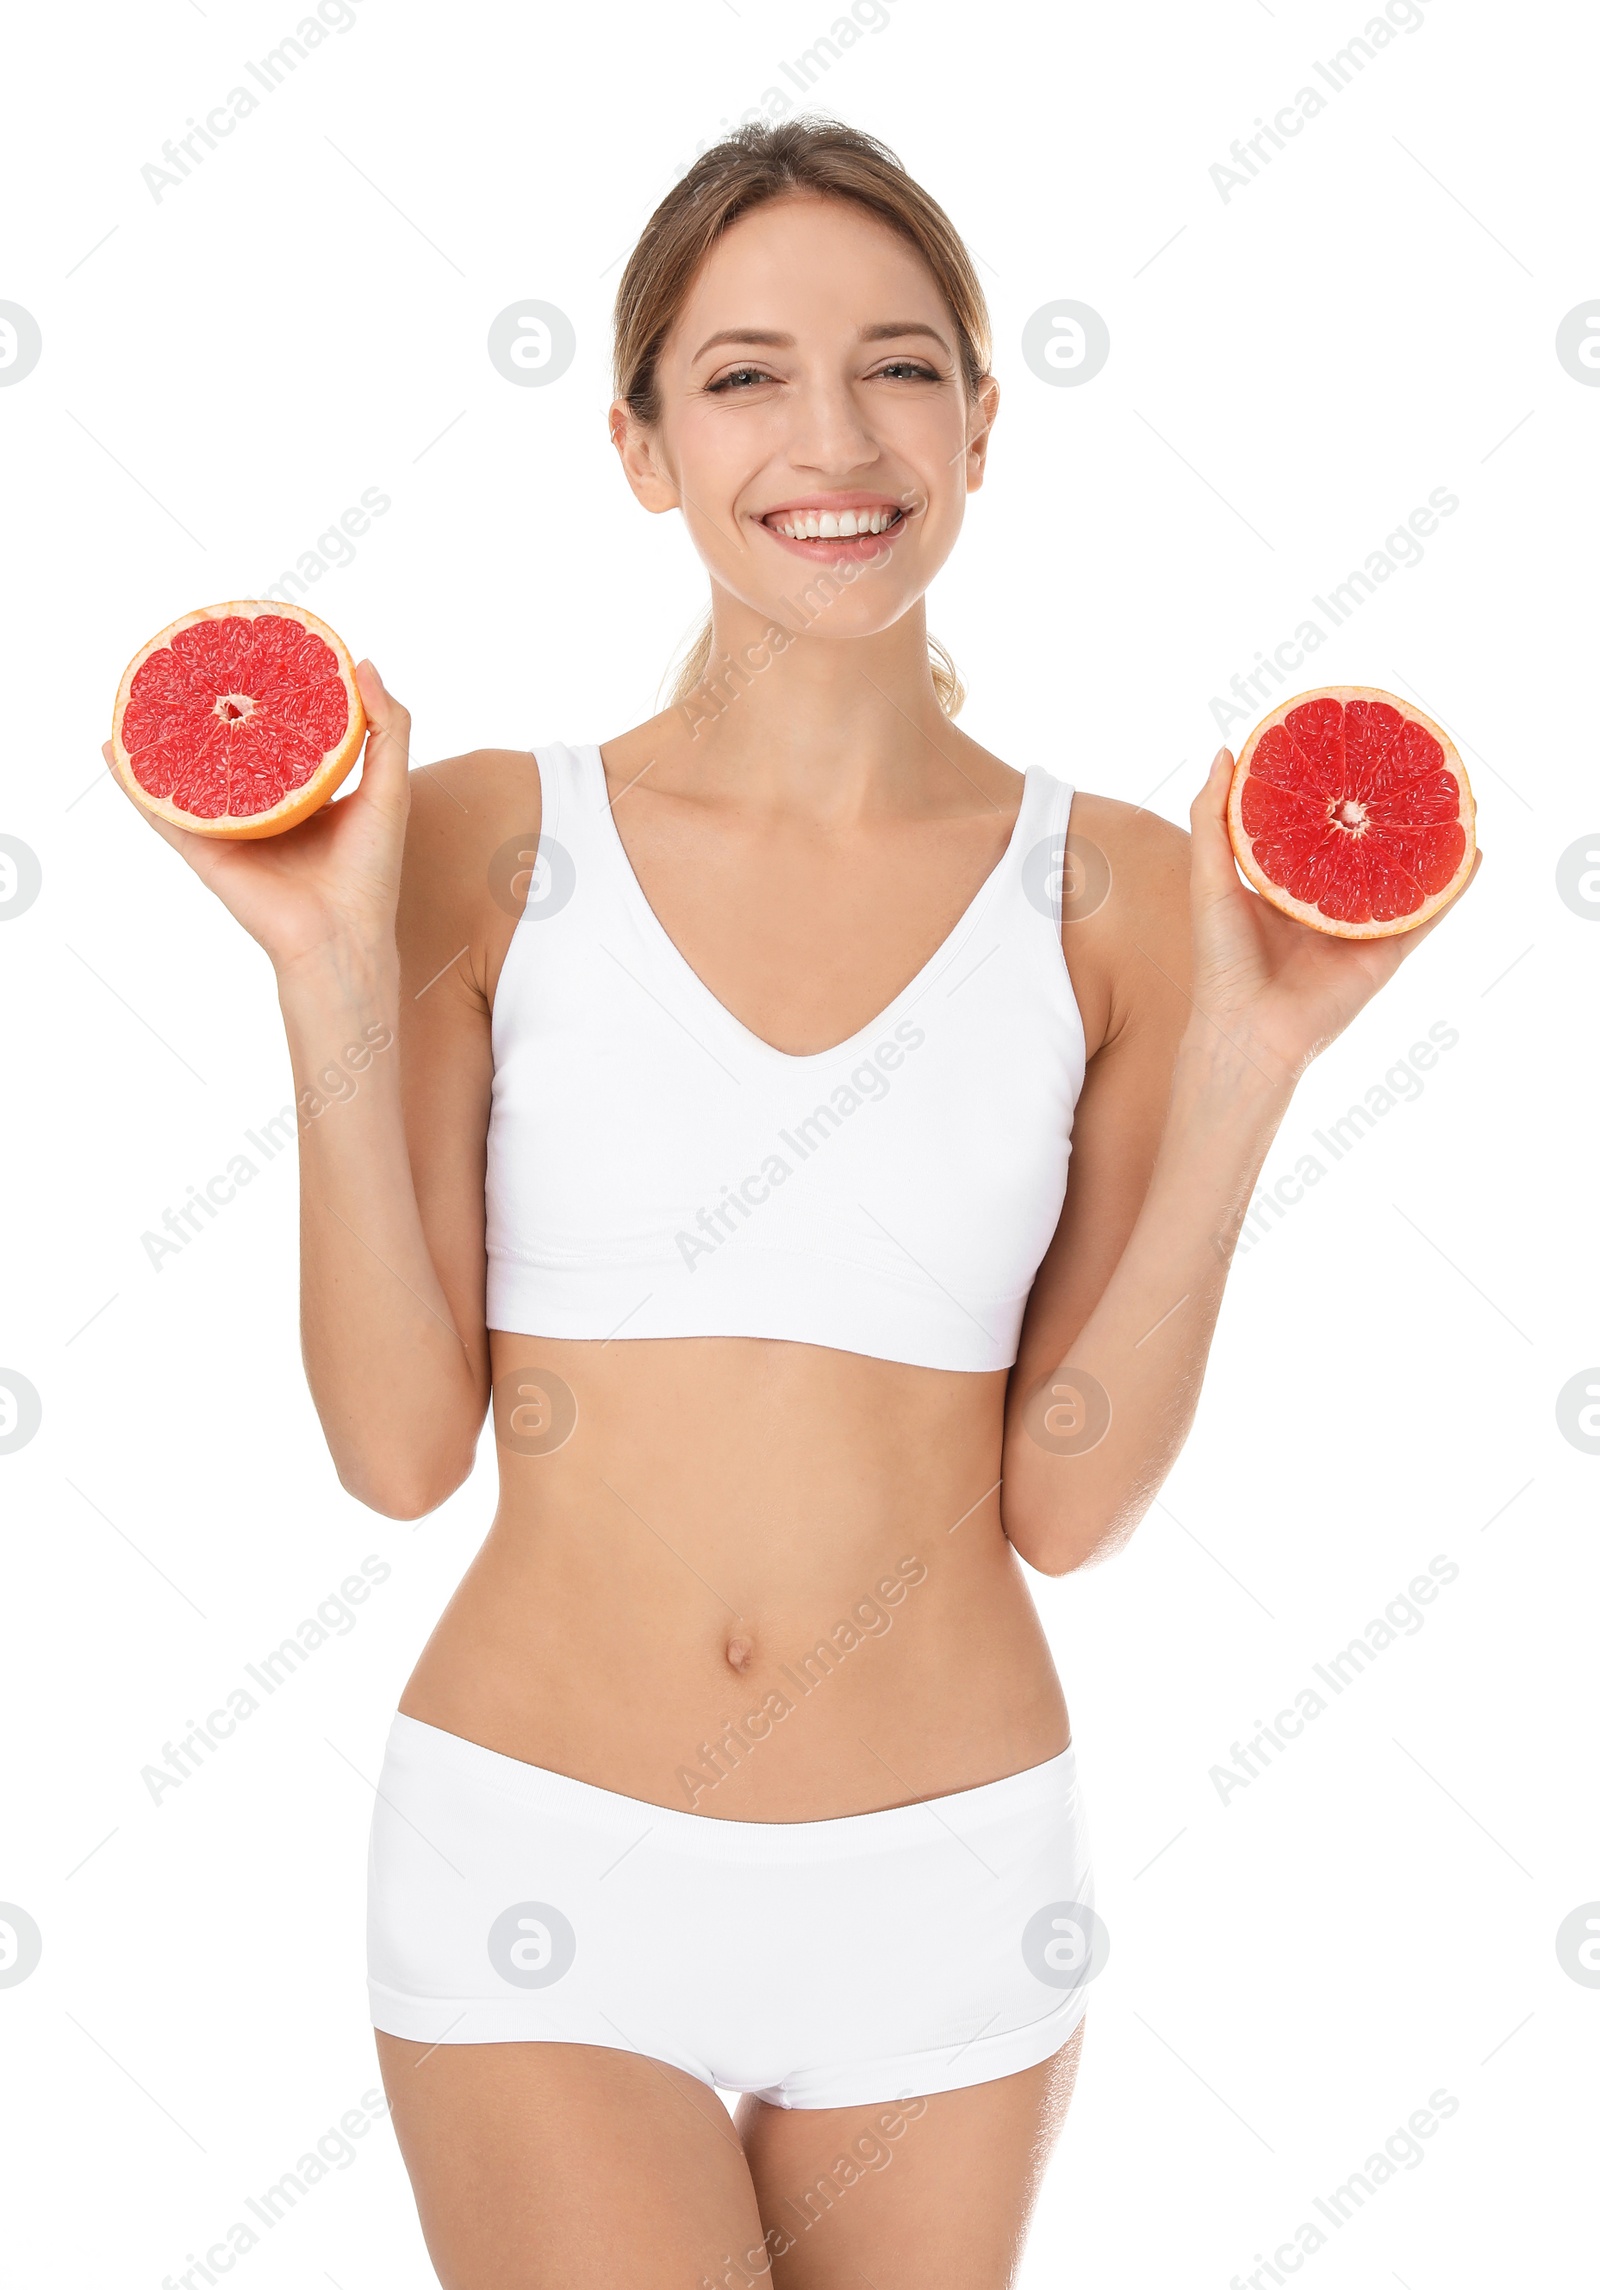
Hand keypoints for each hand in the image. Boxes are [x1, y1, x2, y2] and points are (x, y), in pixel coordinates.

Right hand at [102, 660, 410, 977]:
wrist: (341, 938)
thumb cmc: (371, 872)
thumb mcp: (390, 790)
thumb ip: (387, 729)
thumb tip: (364, 662)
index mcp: (309, 795)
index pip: (283, 736)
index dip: (271, 700)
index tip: (259, 658)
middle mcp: (266, 808)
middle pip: (232, 749)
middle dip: (212, 711)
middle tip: (196, 665)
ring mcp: (232, 829)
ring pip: (191, 774)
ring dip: (164, 739)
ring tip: (144, 696)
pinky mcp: (205, 851)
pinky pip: (163, 811)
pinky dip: (135, 782)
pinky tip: (114, 749)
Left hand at [1186, 744, 1482, 1083]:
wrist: (1247, 1028)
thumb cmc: (1221, 959)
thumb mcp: (1209, 878)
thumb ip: (1213, 818)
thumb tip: (1225, 752)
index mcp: (1284, 885)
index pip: (1314, 828)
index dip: (1330, 793)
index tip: (1346, 752)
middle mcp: (1325, 902)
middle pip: (1363, 846)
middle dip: (1384, 810)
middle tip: (1406, 765)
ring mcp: (1358, 927)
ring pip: (1401, 874)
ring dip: (1429, 840)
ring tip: (1453, 798)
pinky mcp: (1384, 953)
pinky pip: (1426, 914)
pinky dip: (1452, 885)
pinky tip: (1473, 852)